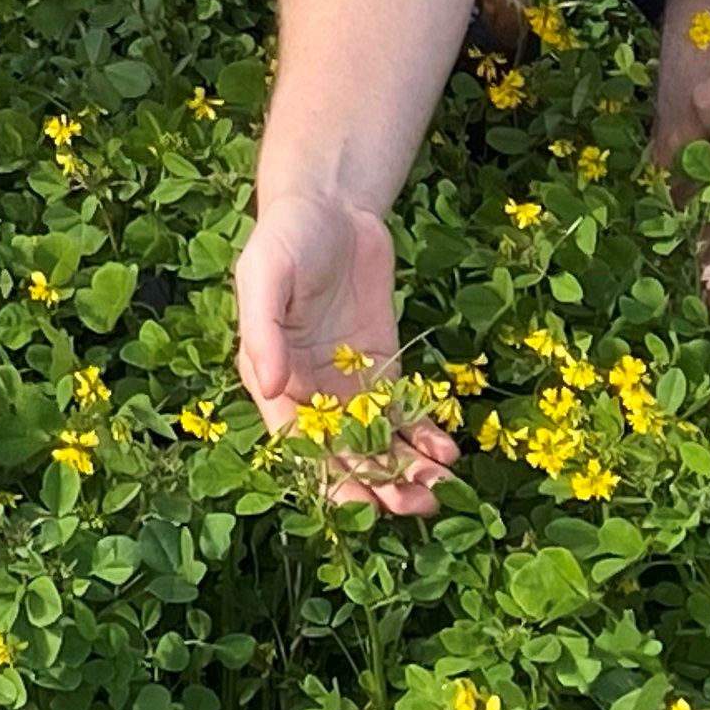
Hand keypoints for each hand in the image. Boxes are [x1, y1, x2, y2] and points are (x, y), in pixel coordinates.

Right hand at [233, 195, 460, 516]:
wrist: (330, 202)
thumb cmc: (285, 236)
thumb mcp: (263, 276)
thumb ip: (262, 331)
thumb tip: (271, 385)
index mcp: (275, 381)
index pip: (303, 447)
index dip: (332, 479)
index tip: (363, 505)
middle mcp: (312, 391)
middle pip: (346, 452)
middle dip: (379, 483)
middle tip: (416, 506)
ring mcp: (350, 379)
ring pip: (379, 439)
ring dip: (406, 468)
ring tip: (439, 490)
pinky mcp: (382, 361)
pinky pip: (402, 407)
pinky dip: (423, 433)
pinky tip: (447, 452)